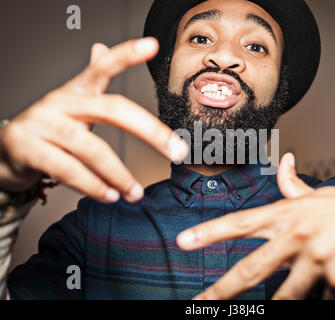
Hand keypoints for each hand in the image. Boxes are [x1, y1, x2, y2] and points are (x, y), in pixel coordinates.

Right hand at [0, 38, 187, 202]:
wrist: (6, 152)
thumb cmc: (50, 129)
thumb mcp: (71, 104)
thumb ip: (91, 83)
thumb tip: (100, 46)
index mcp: (76, 90)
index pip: (102, 67)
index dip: (126, 54)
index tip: (152, 45)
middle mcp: (60, 101)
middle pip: (113, 110)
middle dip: (150, 131)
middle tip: (177, 151)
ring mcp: (42, 124)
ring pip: (92, 149)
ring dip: (119, 174)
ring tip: (136, 193)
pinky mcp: (28, 149)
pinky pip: (69, 170)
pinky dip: (94, 186)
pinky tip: (111, 196)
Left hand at [177, 153, 334, 299]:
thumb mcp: (323, 195)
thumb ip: (295, 185)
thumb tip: (282, 162)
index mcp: (291, 214)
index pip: (242, 222)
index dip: (210, 232)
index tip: (184, 241)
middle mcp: (299, 236)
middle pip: (251, 269)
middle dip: (222, 292)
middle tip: (199, 304)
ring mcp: (317, 261)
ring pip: (289, 296)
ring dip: (290, 302)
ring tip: (284, 300)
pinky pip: (326, 300)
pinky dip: (334, 294)